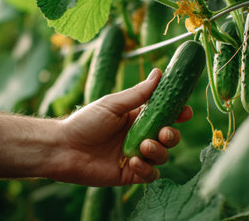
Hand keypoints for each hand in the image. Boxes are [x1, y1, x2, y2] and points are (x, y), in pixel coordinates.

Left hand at [47, 68, 191, 185]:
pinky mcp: (130, 175)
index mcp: (137, 118)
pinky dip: (146, 169)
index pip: (165, 116)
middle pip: (169, 137)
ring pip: (162, 156)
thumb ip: (139, 93)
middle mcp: (140, 137)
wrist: (63, 147)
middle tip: (164, 132)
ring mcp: (136, 156)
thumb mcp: (113, 104)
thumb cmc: (85, 122)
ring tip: (143, 146)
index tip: (185, 111)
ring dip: (158, 151)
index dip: (178, 114)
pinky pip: (150, 175)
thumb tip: (158, 73)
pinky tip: (133, 163)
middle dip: (172, 135)